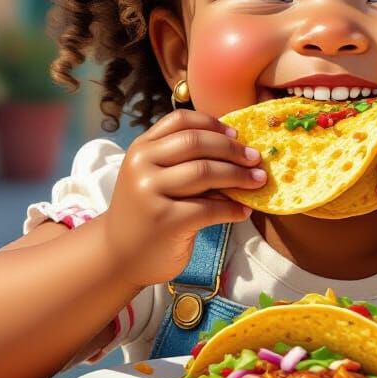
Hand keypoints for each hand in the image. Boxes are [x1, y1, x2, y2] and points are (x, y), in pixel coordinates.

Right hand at [101, 109, 265, 288]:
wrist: (118, 257)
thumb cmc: (146, 212)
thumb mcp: (153, 177)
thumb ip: (182, 160)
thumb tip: (237, 150)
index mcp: (141, 148)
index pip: (180, 121)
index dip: (213, 124)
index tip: (236, 135)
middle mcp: (142, 165)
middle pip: (197, 143)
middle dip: (233, 150)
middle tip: (256, 159)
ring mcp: (150, 193)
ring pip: (205, 172)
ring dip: (239, 176)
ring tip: (258, 181)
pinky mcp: (165, 221)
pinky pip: (209, 208)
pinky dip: (231, 209)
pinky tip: (243, 211)